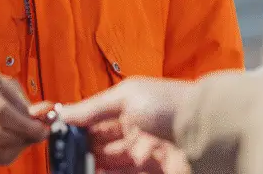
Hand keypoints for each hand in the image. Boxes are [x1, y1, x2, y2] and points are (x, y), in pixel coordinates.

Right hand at [0, 69, 48, 164]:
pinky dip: (11, 152)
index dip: (24, 124)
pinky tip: (17, 142)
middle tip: (39, 132)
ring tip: (28, 135)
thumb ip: (26, 104)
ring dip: (19, 145)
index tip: (42, 127)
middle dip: (24, 136)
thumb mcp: (8, 86)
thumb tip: (46, 116)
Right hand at [33, 78, 197, 171]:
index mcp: (130, 107)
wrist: (208, 130)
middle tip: (59, 159)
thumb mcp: (127, 96)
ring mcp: (143, 154)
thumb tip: (63, 112)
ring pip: (108, 163)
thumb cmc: (170, 104)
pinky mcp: (151, 173)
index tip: (55, 138)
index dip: (75, 128)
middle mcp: (135, 131)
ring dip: (89, 166)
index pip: (95, 120)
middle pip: (100, 145)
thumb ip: (93, 107)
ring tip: (69, 168)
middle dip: (79, 151)